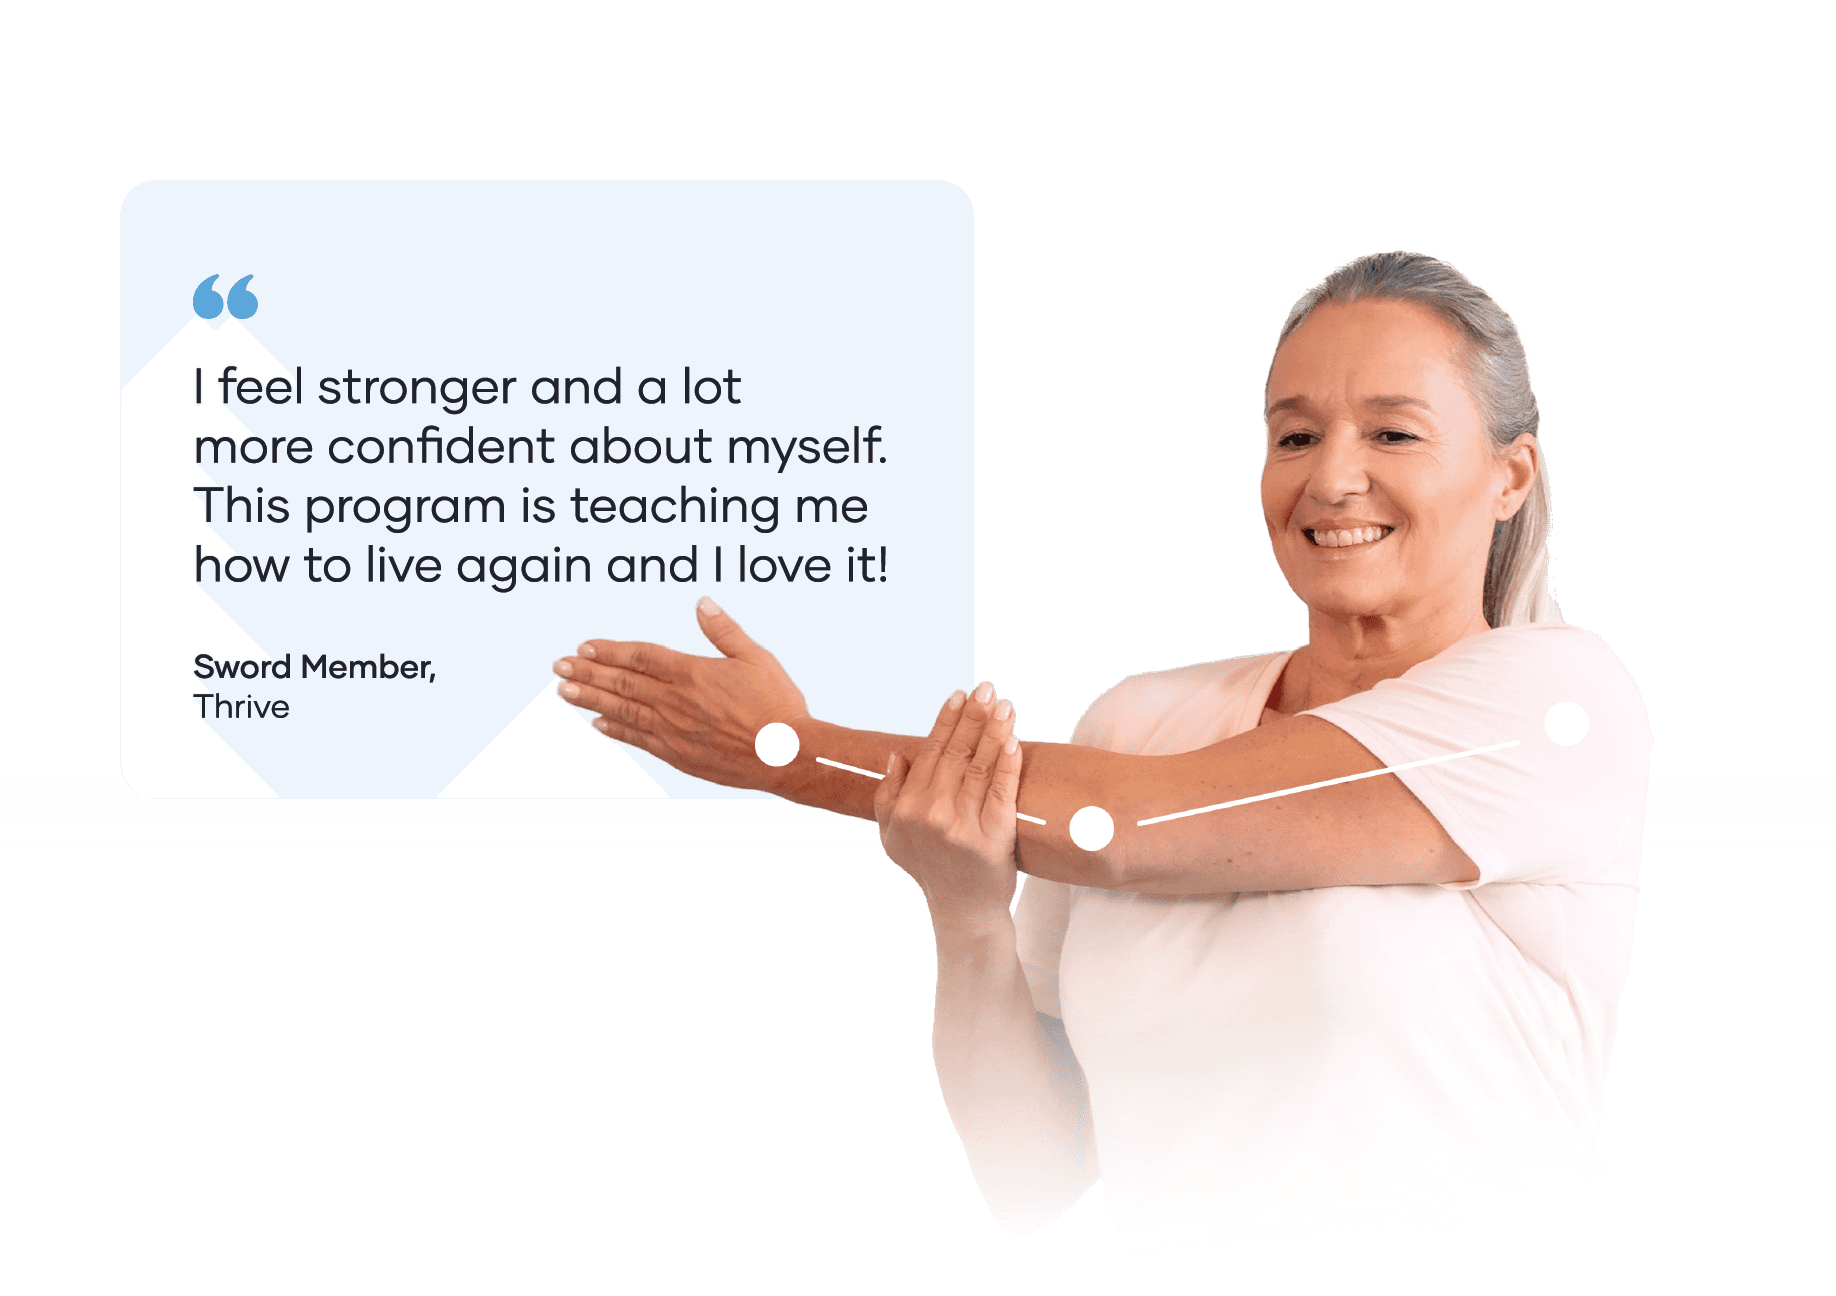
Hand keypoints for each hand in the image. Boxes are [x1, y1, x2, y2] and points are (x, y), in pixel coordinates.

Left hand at [552, 597, 809, 788]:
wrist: (786, 756)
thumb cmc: (777, 706)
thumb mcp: (755, 658)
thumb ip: (724, 631)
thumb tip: (702, 603)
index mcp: (692, 673)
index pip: (640, 656)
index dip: (609, 650)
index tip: (584, 646)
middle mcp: (675, 702)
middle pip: (622, 682)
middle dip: (587, 672)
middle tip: (559, 666)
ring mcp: (673, 730)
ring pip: (622, 710)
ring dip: (591, 699)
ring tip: (564, 692)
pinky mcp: (678, 754)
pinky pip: (638, 739)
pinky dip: (615, 730)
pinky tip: (598, 723)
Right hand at [874, 682, 1022, 922]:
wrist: (961, 910)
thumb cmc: (928, 868)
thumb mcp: (892, 835)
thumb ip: (888, 794)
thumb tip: (899, 755)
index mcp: (907, 807)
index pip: (930, 752)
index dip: (946, 720)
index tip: (959, 694)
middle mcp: (931, 813)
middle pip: (957, 752)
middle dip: (974, 715)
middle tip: (987, 687)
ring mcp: (962, 825)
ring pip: (981, 765)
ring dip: (994, 730)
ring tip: (1005, 704)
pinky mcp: (992, 836)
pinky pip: (1002, 790)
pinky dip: (1008, 762)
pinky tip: (1013, 740)